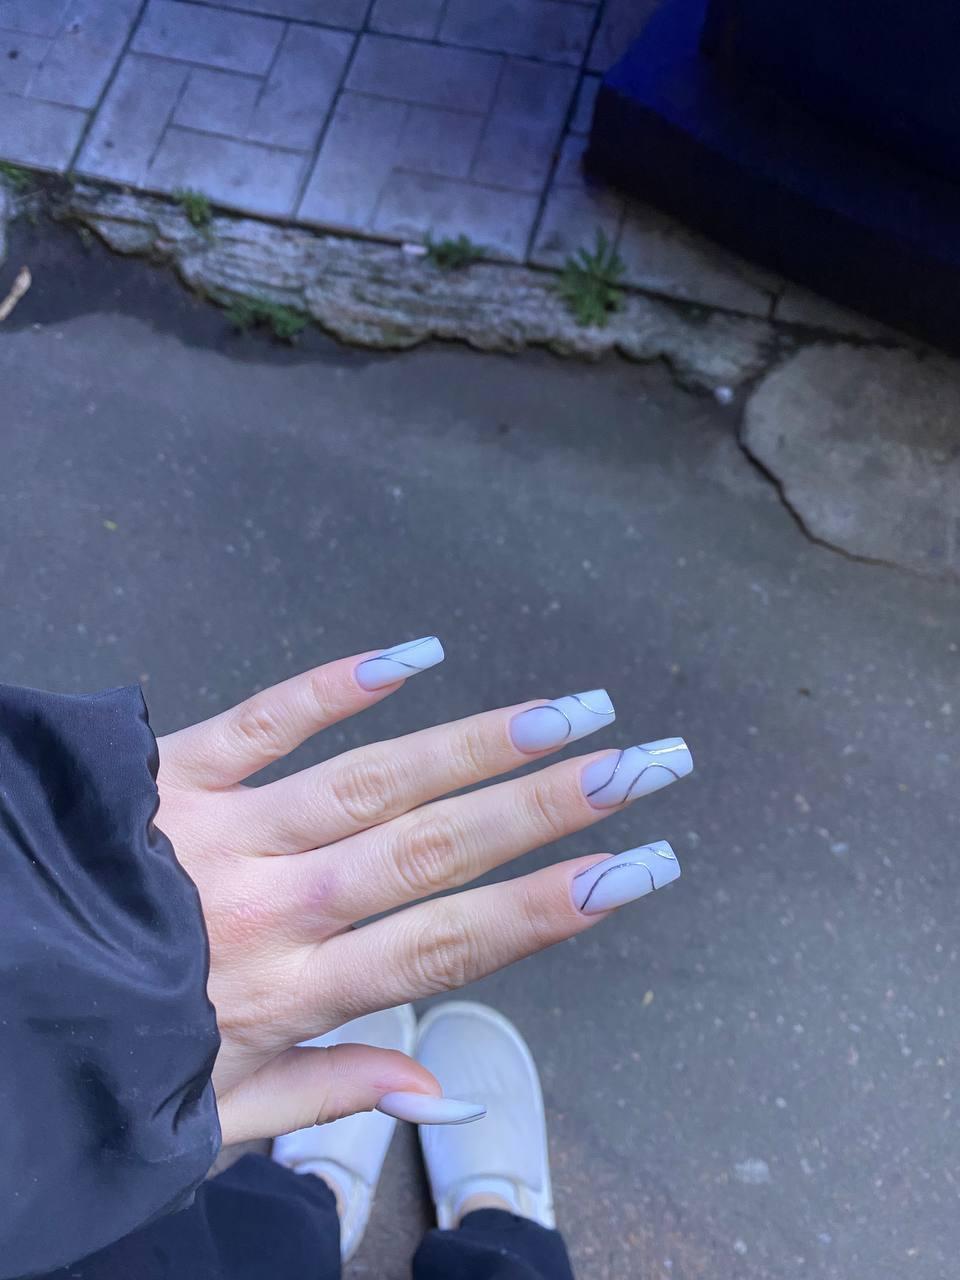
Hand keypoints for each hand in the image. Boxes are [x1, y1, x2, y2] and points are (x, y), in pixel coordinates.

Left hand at [156, 638, 689, 1143]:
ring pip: (372, 781)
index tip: (638, 867)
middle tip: (646, 764)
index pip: (450, 946)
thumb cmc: (94, 1061)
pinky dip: (337, 685)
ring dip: (478, 744)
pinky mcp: (171, 771)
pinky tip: (416, 653)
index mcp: (287, 996)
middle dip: (554, 807)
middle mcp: (271, 908)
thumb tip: (445, 1093)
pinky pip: (264, 719)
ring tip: (569, 713)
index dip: (553, 907)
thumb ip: (326, 1097)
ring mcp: (221, 831)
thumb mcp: (206, 1119)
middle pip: (436, 850)